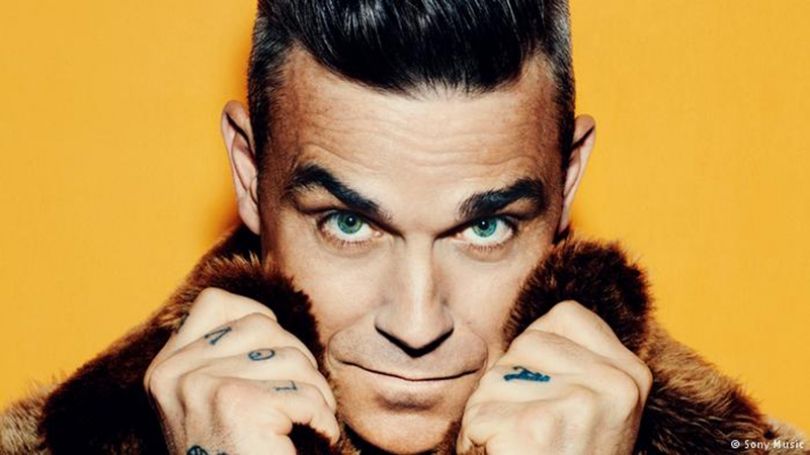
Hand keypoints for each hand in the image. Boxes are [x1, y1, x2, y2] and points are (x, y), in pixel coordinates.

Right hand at [143, 287, 338, 454]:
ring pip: (291, 357)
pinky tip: (317, 436)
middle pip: (263, 325)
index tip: (275, 355)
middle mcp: (174, 374)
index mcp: (165, 369)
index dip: (258, 317)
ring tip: (308, 421)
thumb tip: (267, 317)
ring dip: (316, 392)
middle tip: (302, 398)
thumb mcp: (211, 402)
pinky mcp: (237, 404)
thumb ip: (224, 359)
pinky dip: (323, 418)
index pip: (216, 303)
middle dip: (297, 359)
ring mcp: (201, 386)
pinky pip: (305, 393)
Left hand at [457, 300, 651, 453]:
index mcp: (632, 371)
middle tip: (534, 435)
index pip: (559, 319)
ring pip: (495, 380)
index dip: (535, 360)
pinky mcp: (540, 429)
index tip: (553, 405)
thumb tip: (548, 261)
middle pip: (521, 347)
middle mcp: (618, 384)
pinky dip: (479, 441)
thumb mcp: (584, 402)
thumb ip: (569, 357)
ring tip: (522, 449)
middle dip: (510, 390)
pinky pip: (479, 415)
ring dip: (492, 417)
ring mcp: (583, 405)